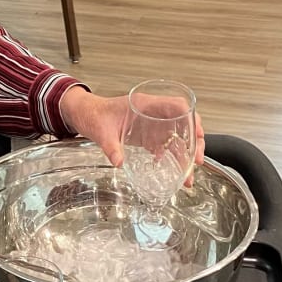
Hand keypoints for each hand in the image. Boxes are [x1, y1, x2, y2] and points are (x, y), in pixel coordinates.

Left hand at [58, 86, 204, 170]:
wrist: (83, 115)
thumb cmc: (92, 115)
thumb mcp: (100, 130)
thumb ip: (110, 146)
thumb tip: (119, 162)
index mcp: (144, 105)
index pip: (177, 106)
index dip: (192, 118)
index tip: (198, 135)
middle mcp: (152, 114)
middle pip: (183, 124)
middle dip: (194, 142)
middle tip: (196, 162)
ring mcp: (150, 125)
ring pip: (176, 137)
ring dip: (183, 155)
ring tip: (187, 176)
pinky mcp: (145, 135)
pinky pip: (164, 145)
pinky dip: (169, 157)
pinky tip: (169, 170)